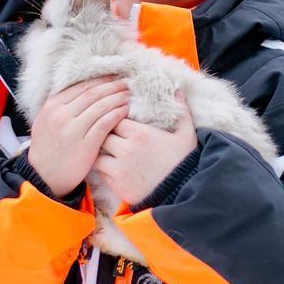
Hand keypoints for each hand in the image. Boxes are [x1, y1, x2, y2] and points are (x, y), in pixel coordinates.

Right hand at [27, 77, 129, 196]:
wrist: (44, 176)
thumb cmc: (48, 147)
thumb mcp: (45, 121)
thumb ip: (61, 105)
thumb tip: (82, 89)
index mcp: (52, 106)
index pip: (81, 87)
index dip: (100, 81)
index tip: (112, 78)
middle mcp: (61, 115)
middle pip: (92, 94)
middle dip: (111, 87)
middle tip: (125, 83)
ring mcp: (72, 130)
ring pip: (100, 107)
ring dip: (116, 98)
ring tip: (127, 96)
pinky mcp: (84, 145)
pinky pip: (104, 124)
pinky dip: (116, 115)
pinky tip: (124, 111)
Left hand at [94, 92, 197, 206]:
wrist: (184, 194)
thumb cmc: (184, 162)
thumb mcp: (186, 134)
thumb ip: (181, 109)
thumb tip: (177, 89)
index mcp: (140, 134)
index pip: (114, 118)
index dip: (115, 118)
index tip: (119, 120)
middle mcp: (126, 150)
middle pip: (103, 134)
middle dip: (105, 133)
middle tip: (110, 134)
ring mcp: (120, 169)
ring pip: (97, 154)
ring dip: (101, 151)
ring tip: (107, 150)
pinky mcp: (117, 186)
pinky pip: (101, 173)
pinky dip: (104, 169)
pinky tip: (112, 166)